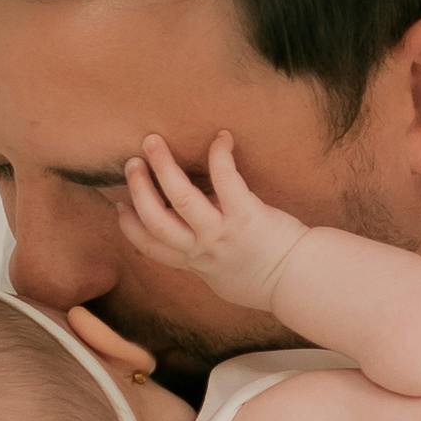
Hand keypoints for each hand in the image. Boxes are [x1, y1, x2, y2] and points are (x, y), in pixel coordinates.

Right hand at [117, 130, 307, 309]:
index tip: (120, 207)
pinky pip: (225, 180)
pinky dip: (220, 155)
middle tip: (132, 163)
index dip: (130, 226)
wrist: (300, 282)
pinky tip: (221, 138)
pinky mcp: (246, 216)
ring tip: (152, 143)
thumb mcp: (224, 277)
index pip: (150, 247)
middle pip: (155, 219)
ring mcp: (221, 233)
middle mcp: (201, 249)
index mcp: (194, 263)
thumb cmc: (266, 278)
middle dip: (138, 189)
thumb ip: (204, 257)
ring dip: (162, 167)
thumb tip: (193, 236)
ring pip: (180, 198)